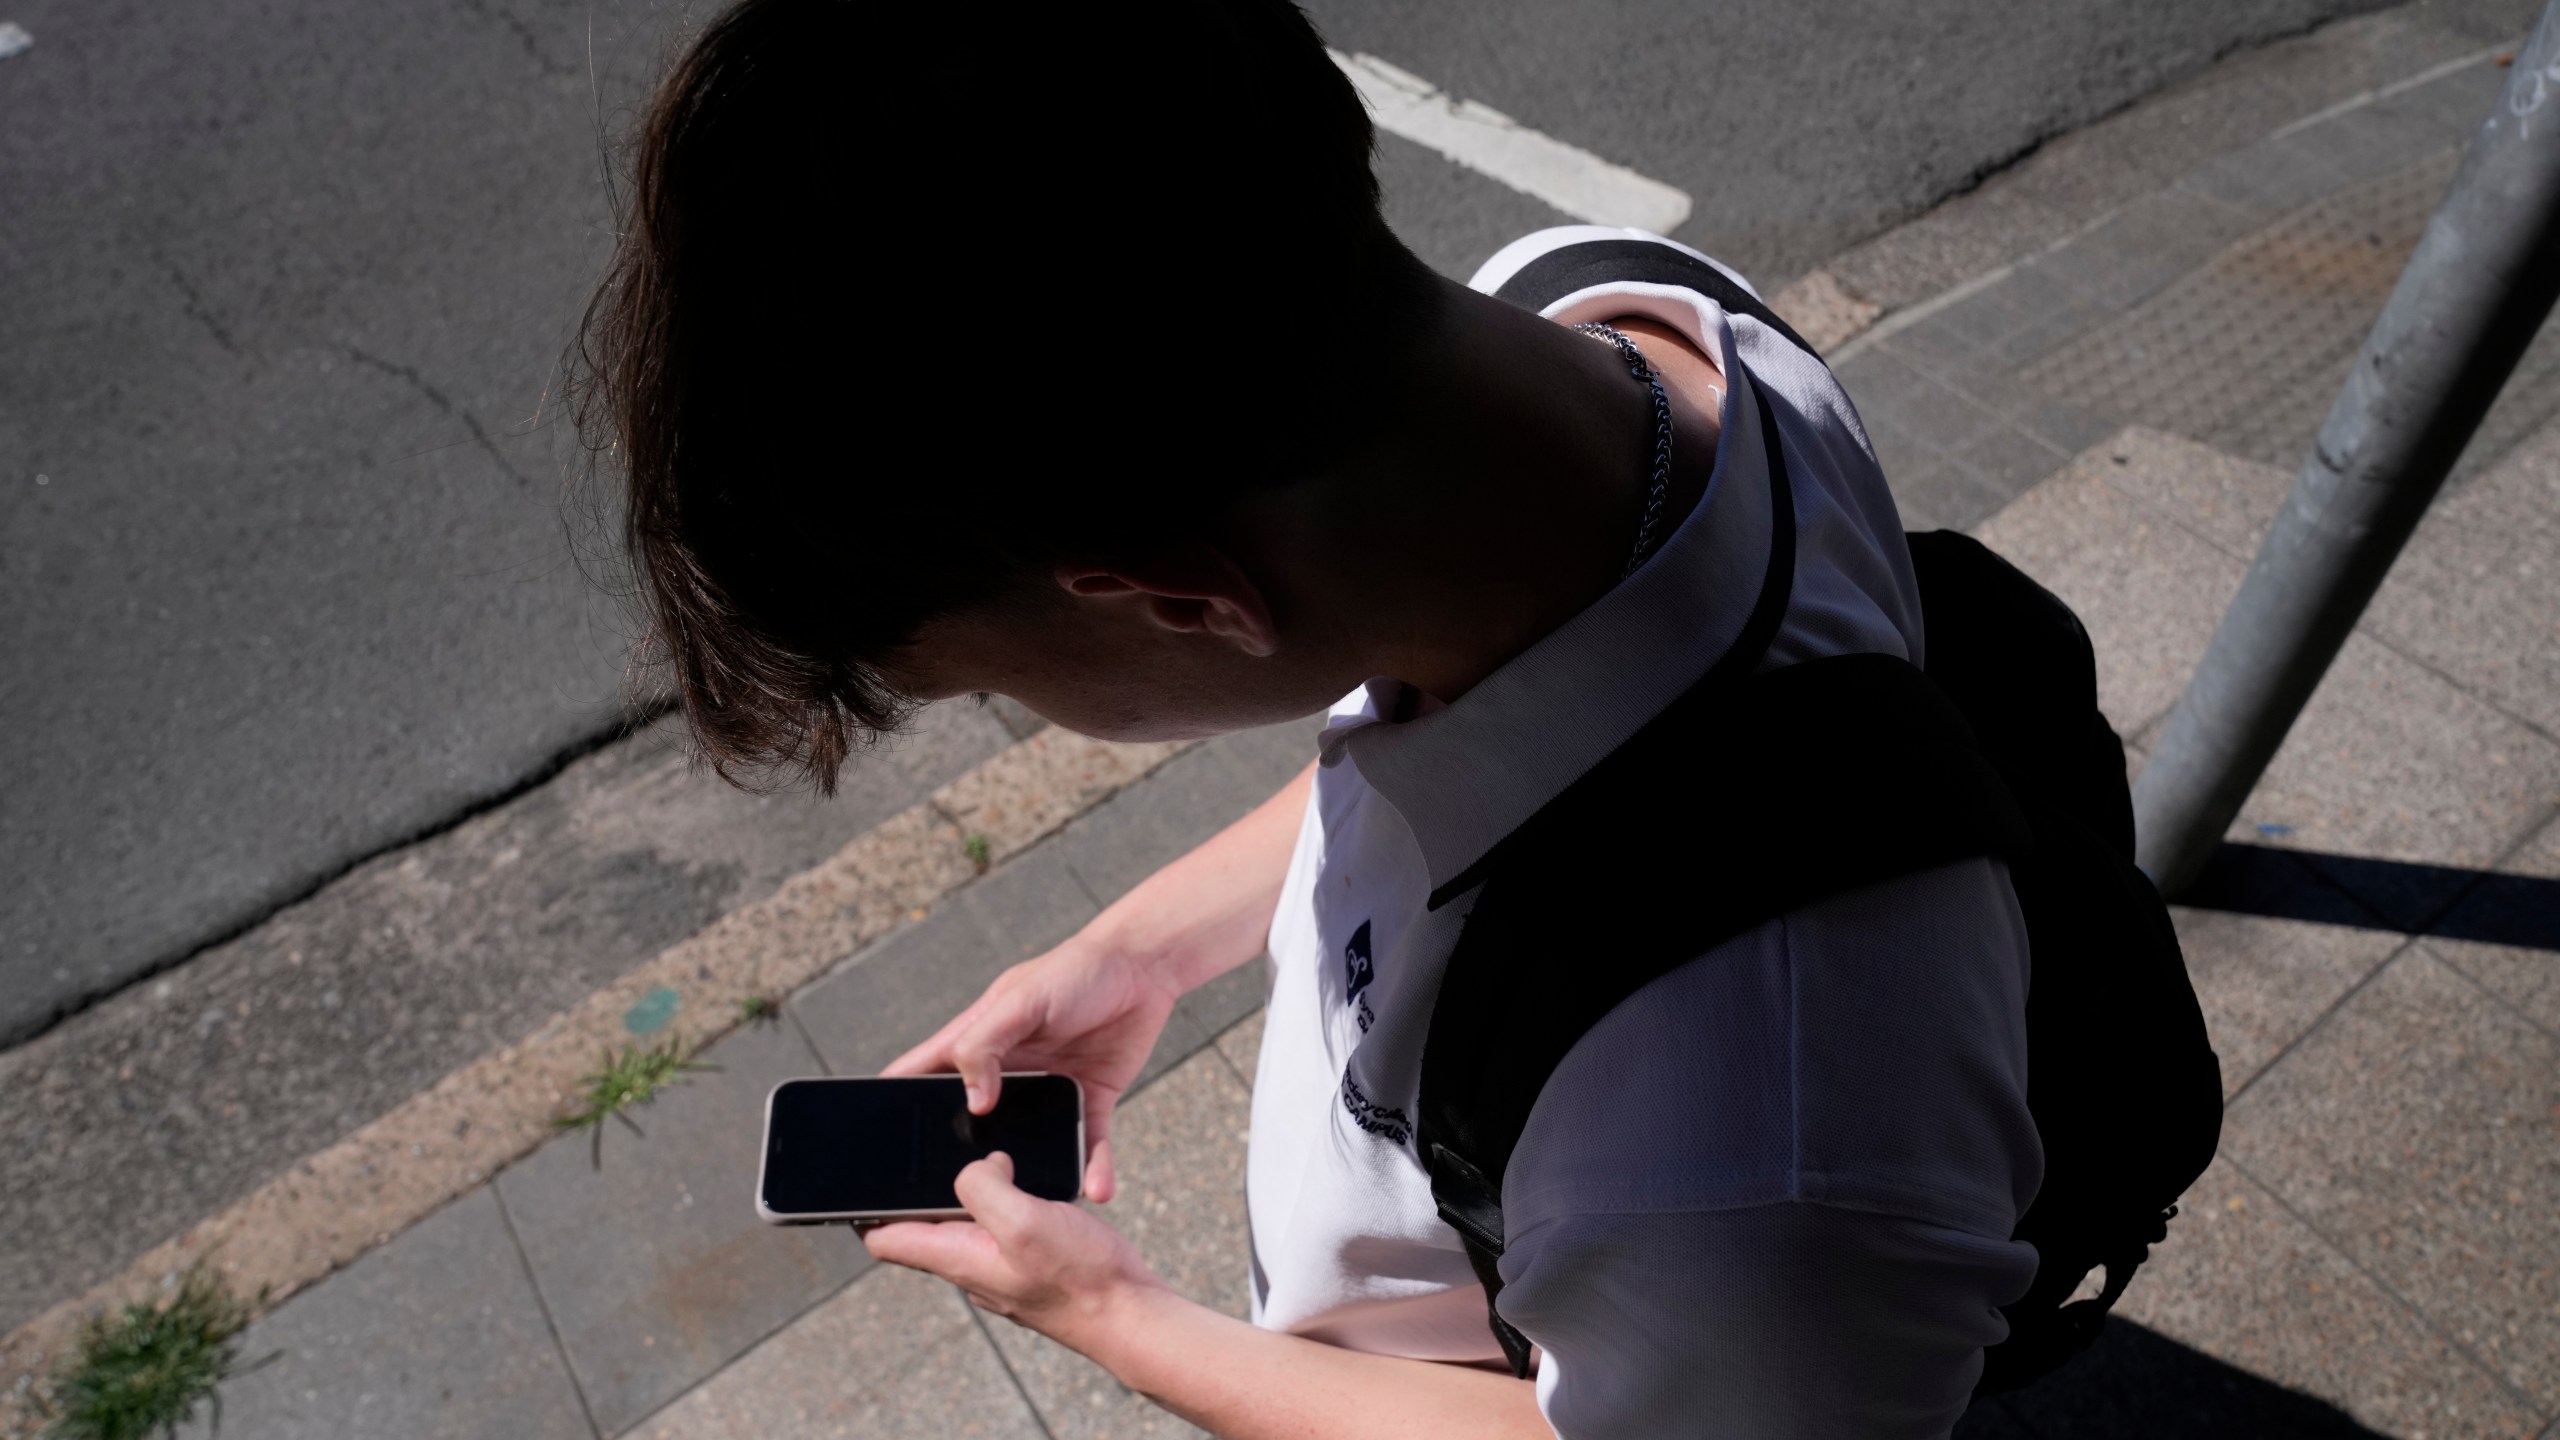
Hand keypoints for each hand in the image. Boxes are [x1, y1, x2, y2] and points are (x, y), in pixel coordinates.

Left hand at [864, 1152, 1166, 1350]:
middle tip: (936, 1142)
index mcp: (955, 1257)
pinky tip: (1033, 1179)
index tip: (860, 1174)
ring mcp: (1000, 1266)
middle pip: (925, 1223)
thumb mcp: (1023, 1221)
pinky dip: (1010, 1197)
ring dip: (974, 1187)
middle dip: (925, 1185)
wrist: (1130, 1315)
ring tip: (990, 1153)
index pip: (884, 1238)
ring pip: (969, 1220)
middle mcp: (970, 1264)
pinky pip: (1005, 1224)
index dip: (863, 1208)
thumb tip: (977, 1166)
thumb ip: (984, 1188)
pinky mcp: (1030, 1262)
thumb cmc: (1079, 1278)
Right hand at [881, 931, 1179, 1200]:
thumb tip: (971, 1103)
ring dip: (1030, 1178)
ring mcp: (1047, 1091)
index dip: (893, 1107)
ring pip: (1030, 1147)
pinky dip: (1093, 1169)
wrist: (1142, 966)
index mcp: (974, 1044)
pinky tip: (1097, 1193)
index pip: (919, 1078)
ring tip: (1026, 1214)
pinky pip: (1089, 1144)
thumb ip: (984, 1045)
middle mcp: (1006, 1074)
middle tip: (951, 1205)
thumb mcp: (1020, 1001)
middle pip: (969, 1126)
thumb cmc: (1072, 971)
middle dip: (961, 1164)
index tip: (873, 1149)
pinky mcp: (1090, 1101)